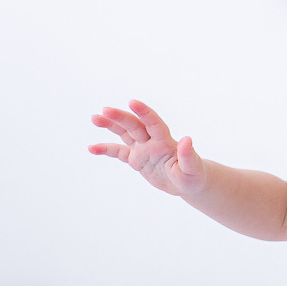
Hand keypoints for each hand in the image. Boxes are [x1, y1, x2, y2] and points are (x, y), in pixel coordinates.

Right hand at [89, 100, 206, 196]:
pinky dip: (106, 149)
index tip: (132, 102)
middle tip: (104, 110)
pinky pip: (119, 152)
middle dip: (121, 117)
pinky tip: (92, 147)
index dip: (144, 112)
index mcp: (166, 142)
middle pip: (135, 126)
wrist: (188, 183)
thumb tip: (187, 139)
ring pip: (125, 133)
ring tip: (95, 117)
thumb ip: (188, 155)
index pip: (154, 123)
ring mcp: (143, 149)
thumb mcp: (192, 169)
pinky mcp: (137, 160)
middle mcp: (152, 142)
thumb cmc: (194, 175)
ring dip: (111, 125)